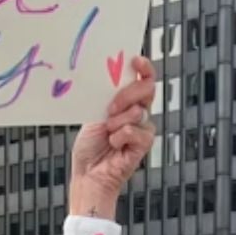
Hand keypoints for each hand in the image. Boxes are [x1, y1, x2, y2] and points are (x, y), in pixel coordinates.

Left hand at [69, 55, 159, 215]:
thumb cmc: (90, 147)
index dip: (144, 67)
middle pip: (147, 90)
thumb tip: (110, 76)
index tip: (135, 60)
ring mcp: (143, 129)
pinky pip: (135, 131)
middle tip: (110, 107)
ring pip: (139, 111)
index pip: (143, 79)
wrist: (88, 174)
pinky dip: (120, 137)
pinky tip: (114, 145)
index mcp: (127, 102)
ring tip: (107, 132)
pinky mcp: (144, 145)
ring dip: (117, 121)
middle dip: (127, 94)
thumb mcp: (94, 113)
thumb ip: (107, 97)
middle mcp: (139, 113)